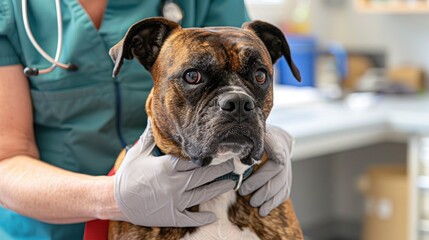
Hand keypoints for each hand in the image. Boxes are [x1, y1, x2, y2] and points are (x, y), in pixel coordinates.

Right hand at [114, 119, 234, 226]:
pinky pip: (190, 218)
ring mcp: (174, 201)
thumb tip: (153, 116)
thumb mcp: (138, 152)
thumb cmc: (127, 175)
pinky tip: (213, 215)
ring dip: (219, 188)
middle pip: (204, 175)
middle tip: (234, 164)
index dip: (209, 155)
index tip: (222, 150)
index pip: (194, 159)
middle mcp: (174, 184)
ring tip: (232, 183)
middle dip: (221, 169)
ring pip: (203, 194)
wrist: (115, 201)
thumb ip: (149, 136)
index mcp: (167, 167)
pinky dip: (202, 217)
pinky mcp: (171, 216)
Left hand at [238, 125, 293, 216]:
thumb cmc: (250, 138)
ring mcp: (288, 164)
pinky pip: (285, 191)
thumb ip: (235, 144)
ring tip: (253, 204)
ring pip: (283, 183)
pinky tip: (263, 210)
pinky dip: (274, 202)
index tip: (245, 176)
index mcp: (272, 139)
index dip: (262, 169)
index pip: (273, 154)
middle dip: (261, 185)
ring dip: (268, 197)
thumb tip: (218, 151)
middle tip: (243, 192)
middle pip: (278, 170)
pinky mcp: (288, 176)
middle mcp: (283, 151)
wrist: (271, 137)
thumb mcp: (244, 137)